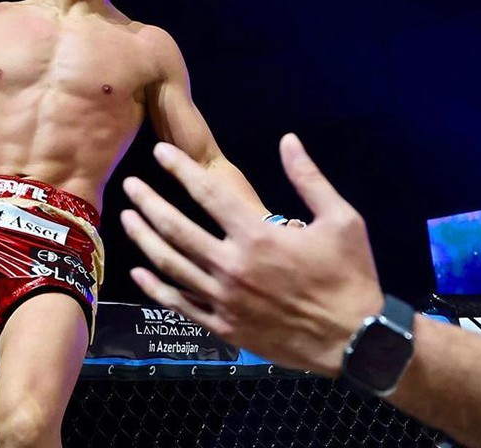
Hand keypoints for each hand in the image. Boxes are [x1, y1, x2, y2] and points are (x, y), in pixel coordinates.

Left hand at [120, 133, 383, 376]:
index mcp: (257, 236)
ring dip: (143, 238)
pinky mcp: (223, 325)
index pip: (206, 193)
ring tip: (126, 218)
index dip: (179, 169)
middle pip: (175, 228)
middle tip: (129, 185)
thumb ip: (309, 178)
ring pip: (170, 264)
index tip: (159, 152)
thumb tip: (289, 140)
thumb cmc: (350, 275)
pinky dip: (154, 287)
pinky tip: (139, 271)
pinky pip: (179, 303)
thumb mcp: (341, 219)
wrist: (355, 340)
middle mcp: (233, 266)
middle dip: (148, 202)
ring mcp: (224, 298)